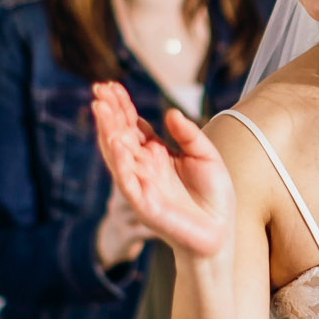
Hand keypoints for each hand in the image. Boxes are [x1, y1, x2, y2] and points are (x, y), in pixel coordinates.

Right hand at [91, 81, 233, 258]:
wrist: (220, 233)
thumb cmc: (214, 196)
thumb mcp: (207, 156)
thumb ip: (189, 135)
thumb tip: (170, 112)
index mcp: (157, 154)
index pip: (134, 126)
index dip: (123, 106)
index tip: (111, 85)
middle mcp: (144, 166)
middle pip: (122, 134)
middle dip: (110, 112)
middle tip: (98, 89)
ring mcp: (141, 184)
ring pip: (118, 154)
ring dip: (107, 131)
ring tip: (99, 107)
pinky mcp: (143, 203)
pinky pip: (127, 180)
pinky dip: (120, 160)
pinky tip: (115, 140)